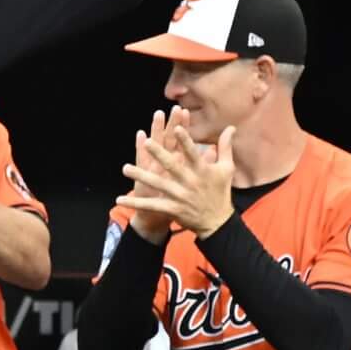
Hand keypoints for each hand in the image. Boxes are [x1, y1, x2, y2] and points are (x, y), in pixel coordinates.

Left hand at [119, 111, 236, 238]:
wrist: (217, 222)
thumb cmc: (220, 192)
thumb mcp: (226, 169)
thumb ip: (225, 147)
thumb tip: (230, 127)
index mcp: (202, 170)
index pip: (192, 153)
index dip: (185, 141)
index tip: (177, 127)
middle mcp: (190, 182)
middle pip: (172, 166)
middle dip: (160, 154)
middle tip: (147, 142)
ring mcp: (180, 196)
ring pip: (158, 184)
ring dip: (141, 176)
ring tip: (125, 168)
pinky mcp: (172, 209)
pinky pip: (151, 206)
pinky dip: (136, 203)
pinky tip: (120, 199)